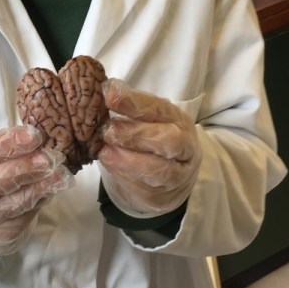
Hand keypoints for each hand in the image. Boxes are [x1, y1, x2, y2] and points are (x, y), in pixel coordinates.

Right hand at [0, 125, 71, 255]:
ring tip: (58, 174)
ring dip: (38, 188)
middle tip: (47, 158)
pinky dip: (39, 201)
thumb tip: (33, 136)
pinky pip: (22, 219)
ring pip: (10, 205)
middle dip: (23, 168)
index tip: (33, 135)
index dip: (5, 144)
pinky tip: (51, 189)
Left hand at [98, 79, 200, 217]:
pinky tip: (110, 167)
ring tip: (105, 152)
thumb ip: (129, 107)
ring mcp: (177, 174)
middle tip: (108, 130)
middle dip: (136, 134)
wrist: (168, 179)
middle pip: (169, 140)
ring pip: (161, 170)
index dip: (134, 102)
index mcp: (177, 119)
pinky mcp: (162, 197)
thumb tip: (105, 90)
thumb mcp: (145, 120)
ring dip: (129, 160)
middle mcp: (183, 146)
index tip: (110, 96)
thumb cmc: (151, 139)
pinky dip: (125, 177)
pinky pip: (146, 189)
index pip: (158, 108)